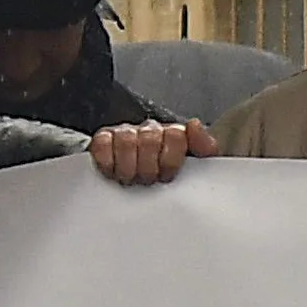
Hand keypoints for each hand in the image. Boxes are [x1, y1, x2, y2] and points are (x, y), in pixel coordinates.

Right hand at [93, 120, 211, 186]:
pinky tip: (112, 172)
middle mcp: (150, 130)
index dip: (170, 161)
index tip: (166, 177)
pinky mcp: (103, 139)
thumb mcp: (195, 165)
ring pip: (126, 141)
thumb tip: (194, 125)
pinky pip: (102, 143)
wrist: (142, 181)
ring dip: (128, 166)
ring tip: (131, 179)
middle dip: (149, 167)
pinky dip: (107, 160)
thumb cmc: (169, 174)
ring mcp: (126, 133)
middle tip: (147, 180)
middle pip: (150, 139)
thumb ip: (204, 147)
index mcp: (173, 134)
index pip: (176, 135)